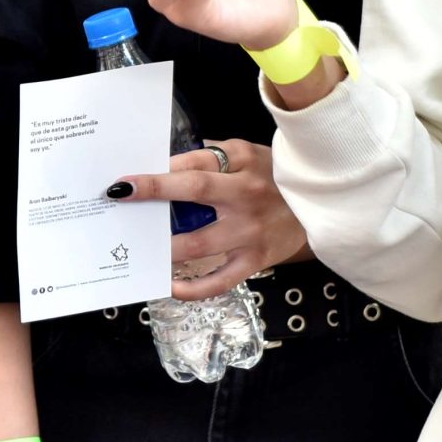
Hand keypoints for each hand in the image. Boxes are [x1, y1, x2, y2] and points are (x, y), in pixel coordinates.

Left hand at [106, 138, 307, 296]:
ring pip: (201, 242)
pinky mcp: (256, 260)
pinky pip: (222, 279)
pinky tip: (171, 286)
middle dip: (155, 192)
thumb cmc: (273, 176)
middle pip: (195, 189)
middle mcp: (245, 195)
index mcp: (242, 163)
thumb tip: (165, 163)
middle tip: (121, 197)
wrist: (320, 206)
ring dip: (166, 246)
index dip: (163, 165)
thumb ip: (212, 156)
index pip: (196, 160)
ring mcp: (250, 231)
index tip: (129, 175)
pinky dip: (195, 288)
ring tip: (140, 248)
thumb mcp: (247, 153)